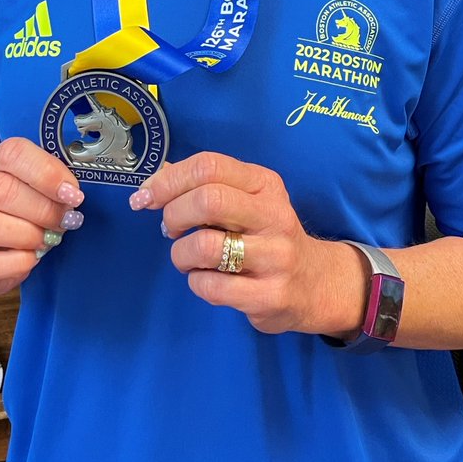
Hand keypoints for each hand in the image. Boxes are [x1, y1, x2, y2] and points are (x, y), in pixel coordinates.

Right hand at [0, 137, 84, 295]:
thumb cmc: (12, 207)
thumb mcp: (29, 183)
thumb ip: (49, 183)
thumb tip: (71, 195)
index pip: (12, 154)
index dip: (46, 172)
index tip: (71, 192)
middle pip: (0, 189)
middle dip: (43, 209)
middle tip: (63, 221)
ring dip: (28, 234)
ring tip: (45, 239)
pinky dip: (17, 263)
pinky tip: (30, 257)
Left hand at [129, 151, 354, 334]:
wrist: (317, 283)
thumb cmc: (267, 235)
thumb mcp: (246, 200)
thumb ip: (204, 186)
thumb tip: (154, 180)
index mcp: (264, 183)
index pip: (209, 165)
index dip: (169, 180)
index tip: (145, 197)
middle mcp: (274, 214)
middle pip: (209, 200)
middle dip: (173, 214)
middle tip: (169, 228)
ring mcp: (275, 256)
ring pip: (205, 245)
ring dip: (180, 254)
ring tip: (186, 257)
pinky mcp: (270, 296)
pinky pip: (211, 286)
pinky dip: (195, 282)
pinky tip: (205, 279)